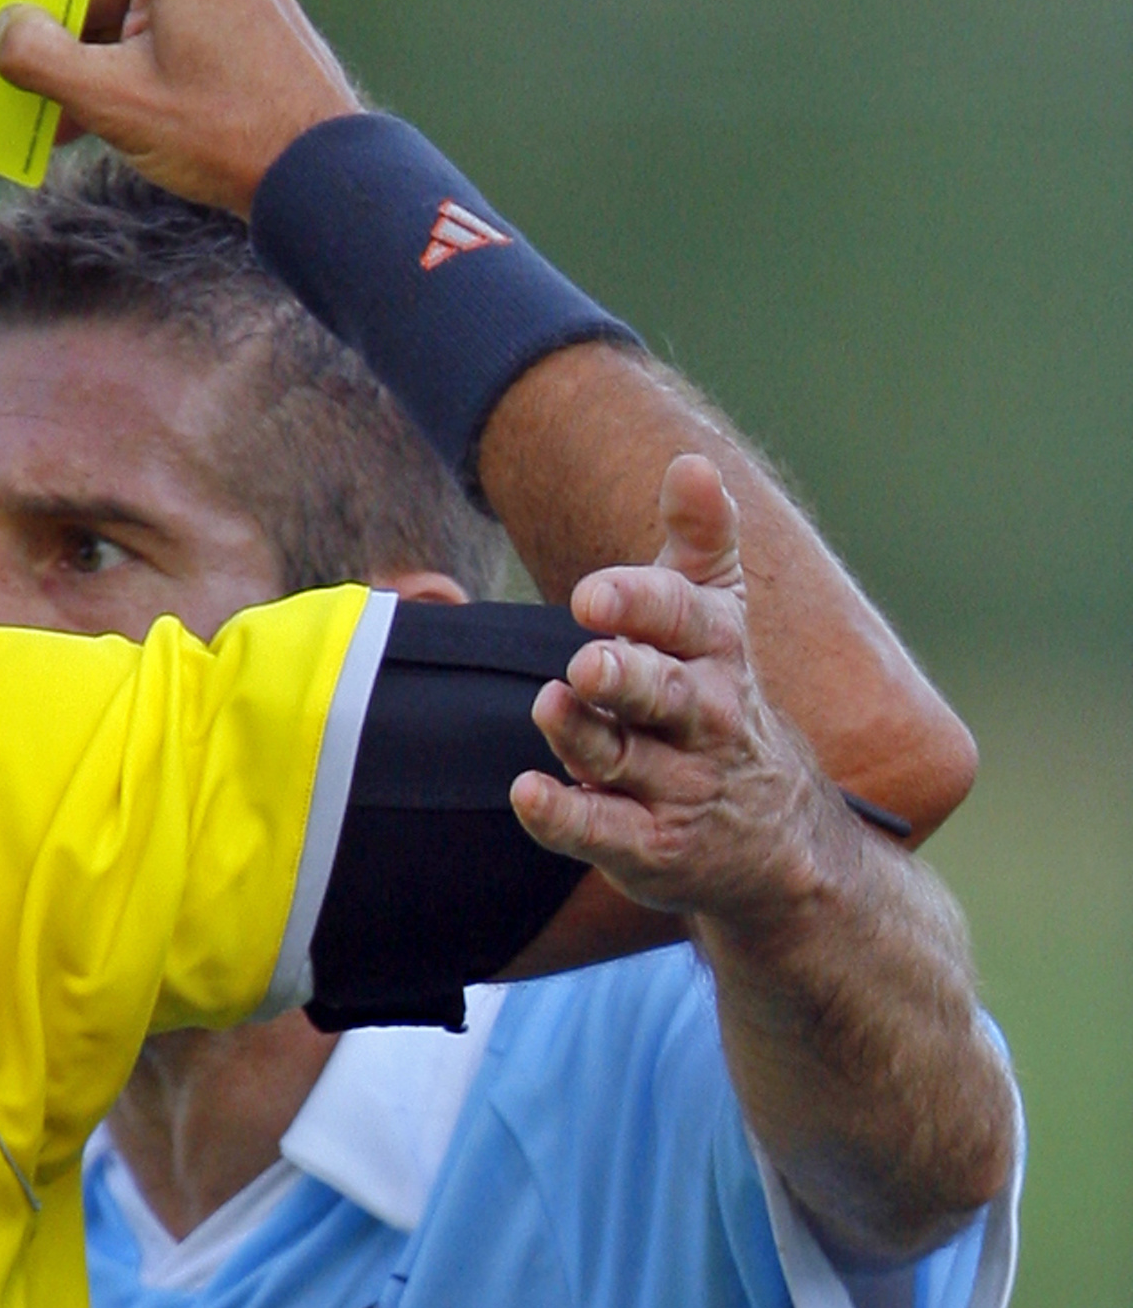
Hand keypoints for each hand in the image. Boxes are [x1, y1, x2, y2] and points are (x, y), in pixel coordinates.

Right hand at [0, 0, 360, 214]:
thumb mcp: (115, 102)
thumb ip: (42, 58)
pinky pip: (168, 8)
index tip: (46, 30)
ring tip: (78, 113)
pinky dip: (135, 49)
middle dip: (67, 18)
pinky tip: (117, 110)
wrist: (324, 173)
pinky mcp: (244, 4)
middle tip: (50, 82)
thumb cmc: (228, 134)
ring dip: (96, 44)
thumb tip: (4, 28)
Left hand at [509, 454, 843, 929]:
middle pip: (665, 694)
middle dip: (627, 676)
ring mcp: (680, 788)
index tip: (591, 595)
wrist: (779, 844)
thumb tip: (692, 460)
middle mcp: (707, 722)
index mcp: (718, 656)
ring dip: (584, 736)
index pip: (687, 619)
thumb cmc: (720, 705)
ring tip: (551, 704)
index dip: (641, 604)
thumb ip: (701, 543)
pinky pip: (602, 830)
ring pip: (624, 758)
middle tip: (587, 661)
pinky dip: (565, 815)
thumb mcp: (719, 620)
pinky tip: (527, 794)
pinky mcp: (649, 847)